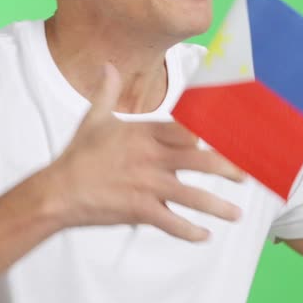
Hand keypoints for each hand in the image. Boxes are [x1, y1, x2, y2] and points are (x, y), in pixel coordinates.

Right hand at [45, 63, 245, 240]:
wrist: (57, 192)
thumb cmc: (77, 156)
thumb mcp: (93, 120)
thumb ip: (107, 93)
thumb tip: (108, 66)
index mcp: (144, 133)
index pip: (187, 130)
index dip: (212, 134)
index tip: (232, 137)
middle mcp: (151, 158)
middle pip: (200, 161)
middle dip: (227, 168)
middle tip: (245, 175)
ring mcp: (147, 185)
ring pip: (191, 196)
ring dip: (217, 206)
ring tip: (237, 214)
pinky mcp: (139, 209)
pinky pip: (171, 222)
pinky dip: (189, 231)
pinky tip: (205, 236)